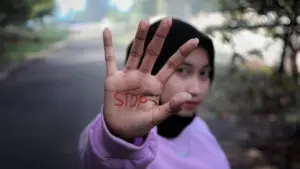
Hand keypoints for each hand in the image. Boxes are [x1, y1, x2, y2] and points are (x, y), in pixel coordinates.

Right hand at [102, 17, 198, 140]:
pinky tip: (107, 31)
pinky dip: (107, 46)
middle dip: (159, 38)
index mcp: (156, 85)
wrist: (120, 130)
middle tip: (167, 21)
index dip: (182, 53)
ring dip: (139, 38)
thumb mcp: (157, 117)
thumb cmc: (140, 124)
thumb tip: (187, 95)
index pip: (171, 65)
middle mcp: (143, 77)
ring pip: (135, 53)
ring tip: (144, 22)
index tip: (194, 40)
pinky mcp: (113, 79)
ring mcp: (128, 76)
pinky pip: (110, 60)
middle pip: (153, 53)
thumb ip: (171, 107)